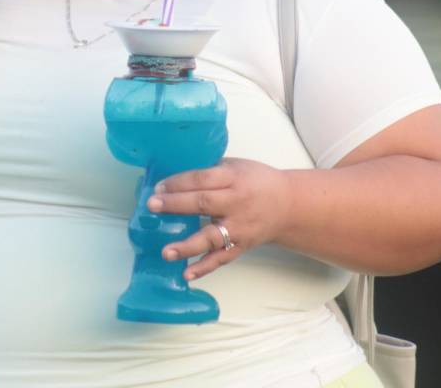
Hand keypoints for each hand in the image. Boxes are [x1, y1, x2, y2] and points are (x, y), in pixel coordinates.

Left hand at [145, 158, 291, 280]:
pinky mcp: (241, 246)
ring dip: (187, 246)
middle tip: (152, 206)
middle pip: (203, 204)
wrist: (288, 206)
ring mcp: (239, 228)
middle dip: (175, 205)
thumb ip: (211, 170)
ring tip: (166, 252)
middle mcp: (236, 203)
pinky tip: (187, 274)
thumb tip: (175, 176)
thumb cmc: (257, 181)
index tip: (158, 187)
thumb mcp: (237, 166)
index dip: (179, 183)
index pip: (202, 180)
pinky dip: (205, 268)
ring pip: (212, 237)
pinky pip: (222, 258)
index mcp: (234, 178)